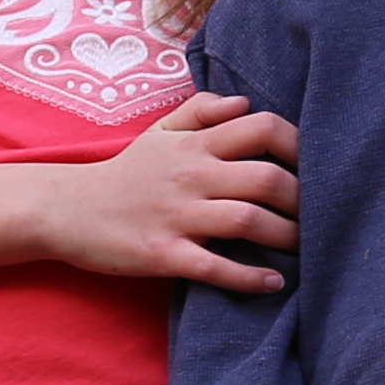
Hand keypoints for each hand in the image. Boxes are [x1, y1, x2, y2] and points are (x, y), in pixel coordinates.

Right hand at [40, 92, 300, 291]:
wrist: (66, 210)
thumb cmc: (124, 173)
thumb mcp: (159, 134)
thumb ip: (201, 111)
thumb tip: (245, 102)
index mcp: (195, 144)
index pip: (263, 127)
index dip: (299, 143)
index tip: (316, 165)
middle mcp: (190, 175)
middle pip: (266, 178)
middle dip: (303, 199)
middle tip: (318, 215)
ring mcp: (177, 216)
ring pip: (248, 221)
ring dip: (286, 237)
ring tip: (303, 248)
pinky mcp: (163, 254)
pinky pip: (216, 268)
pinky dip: (250, 278)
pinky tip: (273, 283)